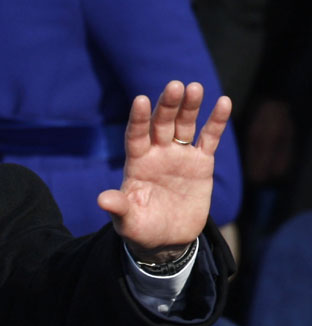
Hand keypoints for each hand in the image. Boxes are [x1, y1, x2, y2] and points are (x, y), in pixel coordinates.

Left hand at [97, 81, 230, 262]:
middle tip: (174, 86)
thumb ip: (119, 208)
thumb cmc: (142, 229)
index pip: (136, 136)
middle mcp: (156, 153)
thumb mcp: (128, 222)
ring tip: (194, 87)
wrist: (168, 239)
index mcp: (137, 163)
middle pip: (161, 124)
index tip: (140, 99)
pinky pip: (208, 138)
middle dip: (167, 106)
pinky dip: (216, 121)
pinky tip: (223, 102)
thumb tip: (102, 200)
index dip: (138, 119)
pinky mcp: (201, 163)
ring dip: (189, 107)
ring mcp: (179, 155)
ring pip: (184, 125)